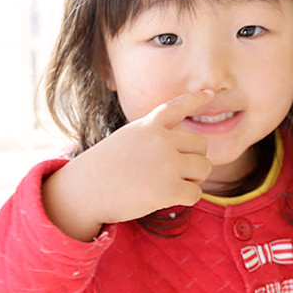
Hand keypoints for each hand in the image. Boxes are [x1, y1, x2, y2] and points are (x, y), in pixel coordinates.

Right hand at [43, 91, 214, 240]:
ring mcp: (167, 163)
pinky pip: (196, 193)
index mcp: (148, 125)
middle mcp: (161, 140)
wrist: (83, 191)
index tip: (209, 93)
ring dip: (193, 179)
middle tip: (176, 173)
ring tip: (171, 185)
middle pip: (201, 145)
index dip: (195, 100)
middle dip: (194, 160)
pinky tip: (167, 198)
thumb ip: (152, 138)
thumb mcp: (126, 140)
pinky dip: (186, 198)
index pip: (177, 107)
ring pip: (204, 168)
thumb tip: (184, 152)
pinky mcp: (169, 189)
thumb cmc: (102, 169)